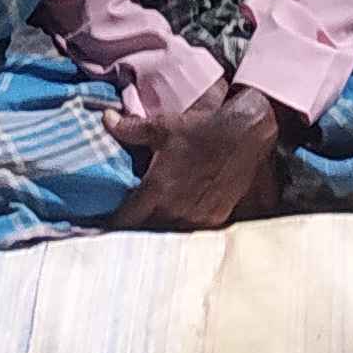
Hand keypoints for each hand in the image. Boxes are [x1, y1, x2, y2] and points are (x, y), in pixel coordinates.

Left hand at [109, 81, 283, 230]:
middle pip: (148, 230)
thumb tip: (106, 119)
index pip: (126, 219)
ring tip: (158, 220)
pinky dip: (187, 225)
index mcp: (157, 190)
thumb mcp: (163, 127)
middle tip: (133, 220)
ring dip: (163, 228)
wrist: (245, 133)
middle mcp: (175, 210)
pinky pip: (195, 230)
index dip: (114, 222)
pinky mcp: (218, 219)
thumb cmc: (202, 129)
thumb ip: (130, 129)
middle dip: (139, 226)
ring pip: (172, 232)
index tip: (106, 223)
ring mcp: (198, 218)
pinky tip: (185, 217)